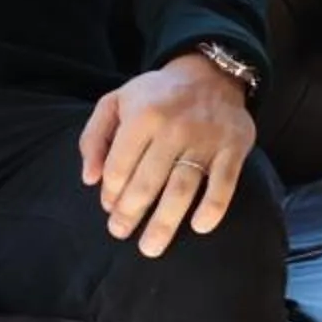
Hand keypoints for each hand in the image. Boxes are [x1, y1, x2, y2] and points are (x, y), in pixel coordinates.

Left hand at [78, 54, 256, 257]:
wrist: (210, 74)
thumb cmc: (156, 95)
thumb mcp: (115, 102)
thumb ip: (94, 137)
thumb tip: (89, 179)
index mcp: (141, 116)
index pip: (120, 166)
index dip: (111, 193)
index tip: (109, 208)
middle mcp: (173, 128)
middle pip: (148, 182)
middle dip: (131, 214)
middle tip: (121, 233)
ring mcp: (204, 140)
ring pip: (182, 189)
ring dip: (165, 222)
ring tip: (151, 247)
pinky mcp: (232, 148)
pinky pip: (224, 184)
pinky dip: (213, 208)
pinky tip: (199, 227)